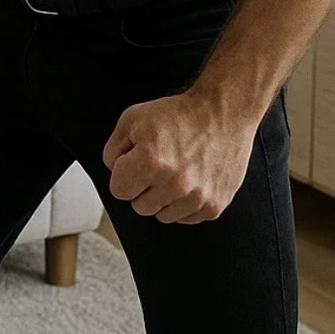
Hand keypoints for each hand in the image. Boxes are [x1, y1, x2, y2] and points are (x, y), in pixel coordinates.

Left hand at [102, 92, 254, 222]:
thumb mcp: (132, 119)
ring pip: (163, 216)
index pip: (119, 190)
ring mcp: (196, 198)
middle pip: (140, 207)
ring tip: (173, 172)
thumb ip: (113, 149)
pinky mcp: (214, 206)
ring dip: (163, 198)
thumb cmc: (177, 115)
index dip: (123, 174)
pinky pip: (186, 219)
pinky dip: (183, 204)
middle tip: (155, 166)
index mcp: (149, 162)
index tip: (133, 163)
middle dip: (142, 188)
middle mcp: (174, 184)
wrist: (221, 114)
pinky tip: (188, 181)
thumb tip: (114, 172)